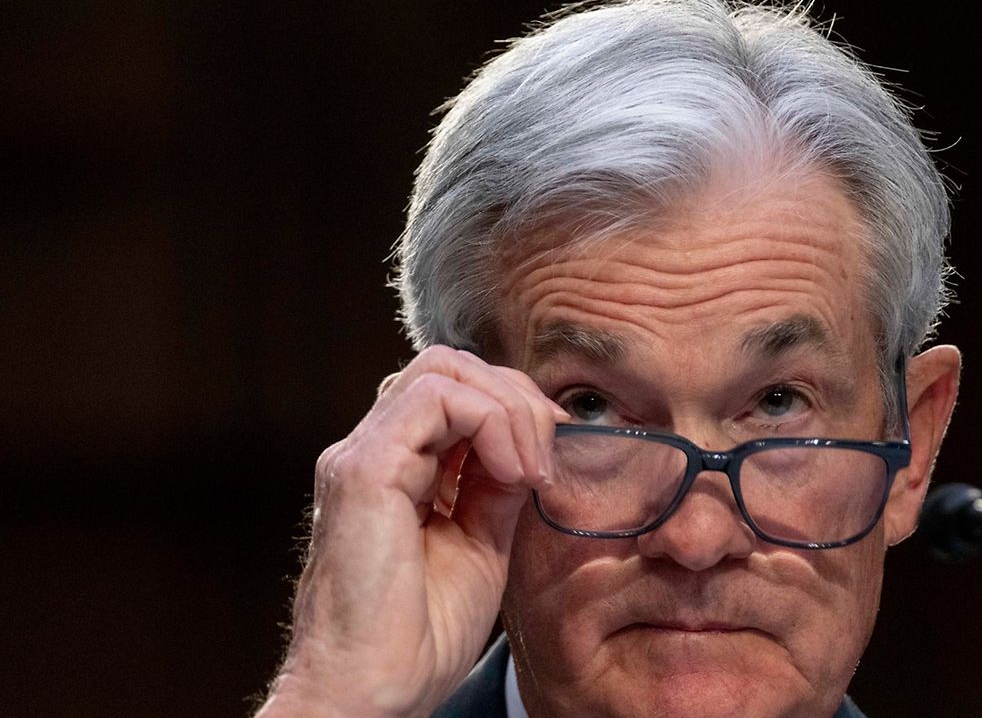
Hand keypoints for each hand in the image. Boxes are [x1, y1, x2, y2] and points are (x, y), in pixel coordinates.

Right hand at [256, 345, 566, 717]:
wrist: (374, 693)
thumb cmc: (418, 637)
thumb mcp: (480, 543)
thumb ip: (496, 489)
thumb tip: (532, 447)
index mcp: (394, 469)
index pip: (454, 393)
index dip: (512, 407)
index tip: (552, 452)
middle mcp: (370, 452)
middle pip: (446, 366)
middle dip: (513, 395)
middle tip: (549, 449)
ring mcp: (360, 456)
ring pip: (441, 370)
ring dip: (507, 407)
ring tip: (531, 468)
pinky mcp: (362, 470)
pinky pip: (435, 400)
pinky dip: (490, 421)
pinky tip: (513, 471)